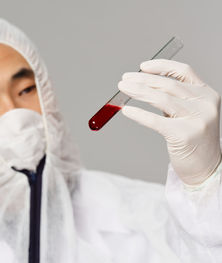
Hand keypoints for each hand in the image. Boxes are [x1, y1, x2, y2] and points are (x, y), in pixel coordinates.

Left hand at [118, 59, 221, 184]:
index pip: (183, 71)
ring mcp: (196, 119)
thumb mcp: (189, 113)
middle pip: (167, 84)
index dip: (161, 66)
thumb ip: (173, 98)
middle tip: (124, 80)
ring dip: (138, 91)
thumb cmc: (193, 139)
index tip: (142, 66)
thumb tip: (142, 85)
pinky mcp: (184, 135)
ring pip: (161, 98)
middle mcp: (204, 104)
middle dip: (142, 79)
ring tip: (122, 89)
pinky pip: (155, 121)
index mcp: (206, 94)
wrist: (206, 168)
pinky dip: (139, 114)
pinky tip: (126, 111)